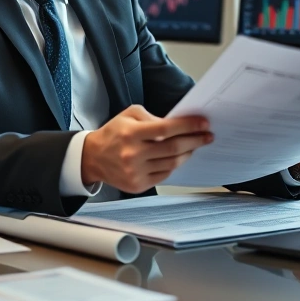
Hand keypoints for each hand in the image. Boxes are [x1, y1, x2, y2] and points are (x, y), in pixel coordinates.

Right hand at [82, 105, 212, 193]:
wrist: (92, 158)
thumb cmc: (114, 133)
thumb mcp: (129, 115)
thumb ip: (153, 117)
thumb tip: (177, 125)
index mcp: (132, 133)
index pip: (167, 129)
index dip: (189, 126)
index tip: (203, 124)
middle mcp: (133, 154)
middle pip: (174, 148)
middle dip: (195, 140)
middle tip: (207, 136)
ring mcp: (135, 172)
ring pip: (172, 163)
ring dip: (187, 153)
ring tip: (194, 146)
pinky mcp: (138, 185)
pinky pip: (164, 175)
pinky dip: (174, 165)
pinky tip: (178, 157)